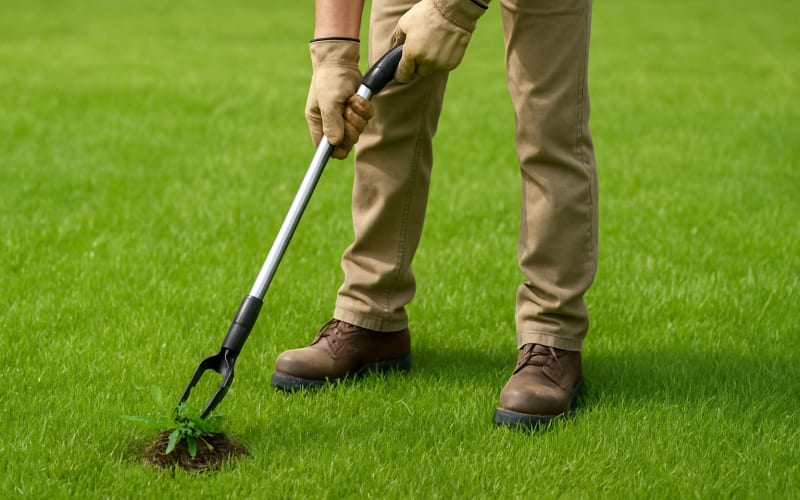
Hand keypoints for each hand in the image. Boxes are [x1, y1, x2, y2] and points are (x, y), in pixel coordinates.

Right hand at [305, 39, 368, 158]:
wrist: (341, 60)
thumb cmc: (329, 79)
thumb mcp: (328, 101)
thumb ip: (331, 122)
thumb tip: (335, 143)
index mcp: (318, 123)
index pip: (326, 149)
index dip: (336, 149)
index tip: (342, 139)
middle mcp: (331, 123)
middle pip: (347, 142)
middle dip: (350, 127)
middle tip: (346, 111)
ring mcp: (345, 117)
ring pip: (359, 129)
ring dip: (357, 114)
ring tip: (350, 100)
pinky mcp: (357, 109)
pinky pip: (367, 117)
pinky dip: (364, 107)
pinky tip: (356, 96)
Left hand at [391, 0, 487, 82]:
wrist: (454, 11)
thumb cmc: (428, 14)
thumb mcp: (405, 23)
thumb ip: (397, 39)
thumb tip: (392, 50)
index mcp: (412, 53)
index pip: (403, 75)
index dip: (400, 74)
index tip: (400, 72)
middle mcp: (426, 62)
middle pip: (418, 72)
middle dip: (417, 64)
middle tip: (420, 49)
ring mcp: (440, 64)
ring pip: (431, 69)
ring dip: (429, 62)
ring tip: (432, 45)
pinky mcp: (452, 64)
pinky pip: (442, 66)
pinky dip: (441, 60)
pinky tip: (442, 46)